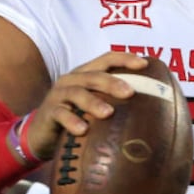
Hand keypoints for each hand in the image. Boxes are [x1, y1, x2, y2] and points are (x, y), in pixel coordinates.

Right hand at [24, 51, 150, 158]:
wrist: (41, 134)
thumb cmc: (76, 118)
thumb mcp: (94, 107)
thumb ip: (114, 101)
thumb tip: (152, 108)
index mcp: (86, 74)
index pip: (107, 59)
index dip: (124, 59)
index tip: (144, 65)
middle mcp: (72, 79)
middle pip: (94, 76)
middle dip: (113, 83)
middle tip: (130, 93)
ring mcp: (59, 95)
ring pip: (77, 93)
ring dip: (93, 102)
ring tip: (108, 114)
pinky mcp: (49, 112)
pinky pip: (61, 114)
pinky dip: (72, 121)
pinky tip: (83, 130)